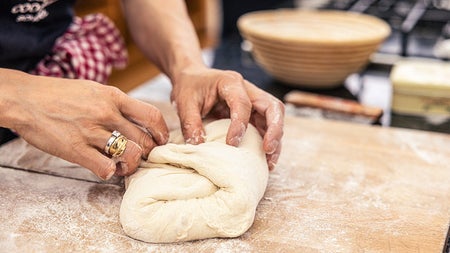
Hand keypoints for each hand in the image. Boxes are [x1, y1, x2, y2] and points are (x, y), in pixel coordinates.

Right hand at [3, 71, 168, 179]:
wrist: (24, 99)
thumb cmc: (59, 94)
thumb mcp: (93, 89)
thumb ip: (116, 103)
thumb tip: (136, 119)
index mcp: (113, 96)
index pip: (152, 115)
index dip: (162, 132)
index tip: (161, 140)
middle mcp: (106, 113)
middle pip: (145, 140)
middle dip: (148, 153)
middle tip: (142, 157)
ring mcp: (91, 132)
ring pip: (130, 155)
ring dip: (131, 165)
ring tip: (124, 165)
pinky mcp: (76, 150)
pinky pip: (106, 168)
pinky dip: (110, 172)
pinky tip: (104, 168)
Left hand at [170, 66, 284, 169]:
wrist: (192, 78)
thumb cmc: (190, 87)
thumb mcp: (184, 103)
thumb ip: (190, 123)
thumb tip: (198, 147)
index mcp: (231, 82)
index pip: (243, 104)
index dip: (240, 125)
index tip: (232, 144)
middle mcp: (248, 90)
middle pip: (273, 107)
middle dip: (274, 129)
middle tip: (268, 150)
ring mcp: (254, 102)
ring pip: (275, 119)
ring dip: (275, 140)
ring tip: (270, 162)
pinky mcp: (254, 114)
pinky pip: (267, 127)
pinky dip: (268, 143)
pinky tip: (265, 160)